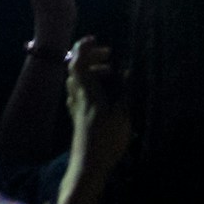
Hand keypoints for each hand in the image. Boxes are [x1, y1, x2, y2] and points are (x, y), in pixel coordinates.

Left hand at [58, 37, 131, 203]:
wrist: (88, 164)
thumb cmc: (106, 140)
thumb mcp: (122, 116)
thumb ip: (125, 92)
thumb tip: (128, 72)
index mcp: (86, 91)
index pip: (79, 61)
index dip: (84, 47)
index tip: (96, 39)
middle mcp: (77, 95)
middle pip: (76, 67)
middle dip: (91, 57)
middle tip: (109, 56)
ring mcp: (75, 105)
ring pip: (76, 79)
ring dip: (90, 70)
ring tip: (109, 72)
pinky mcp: (76, 115)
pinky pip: (78, 90)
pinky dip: (88, 83)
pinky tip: (100, 90)